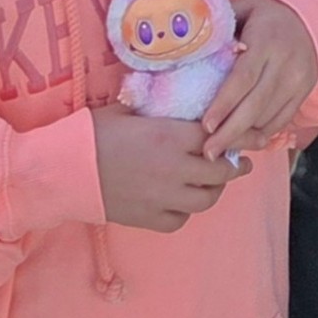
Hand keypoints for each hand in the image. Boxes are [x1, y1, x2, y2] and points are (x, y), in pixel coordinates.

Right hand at [91, 105, 246, 231]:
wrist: (63, 170)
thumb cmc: (94, 132)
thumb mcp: (130, 108)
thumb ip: (160, 107)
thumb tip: (180, 96)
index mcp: (171, 135)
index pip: (220, 136)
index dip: (241, 136)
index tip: (254, 135)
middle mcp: (173, 168)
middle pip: (221, 172)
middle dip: (235, 166)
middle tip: (240, 161)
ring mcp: (161, 197)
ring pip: (205, 200)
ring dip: (214, 190)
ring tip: (213, 182)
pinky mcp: (146, 218)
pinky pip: (179, 220)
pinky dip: (185, 211)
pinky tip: (182, 201)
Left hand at [201, 0, 317, 159]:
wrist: (313, 18)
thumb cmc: (268, 15)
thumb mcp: (246, 7)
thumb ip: (221, 22)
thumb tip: (189, 35)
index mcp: (266, 40)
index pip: (244, 77)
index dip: (224, 103)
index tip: (206, 125)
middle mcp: (285, 63)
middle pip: (256, 104)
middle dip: (230, 132)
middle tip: (208, 151)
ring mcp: (298, 80)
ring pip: (268, 117)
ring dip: (244, 137)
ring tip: (220, 150)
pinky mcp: (304, 92)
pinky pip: (282, 120)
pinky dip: (262, 133)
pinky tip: (244, 141)